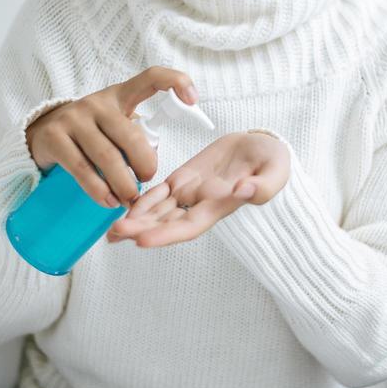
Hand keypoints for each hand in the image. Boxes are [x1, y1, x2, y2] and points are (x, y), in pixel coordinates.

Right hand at [24, 66, 199, 208]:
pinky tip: (108, 200)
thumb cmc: (91, 133)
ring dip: (123, 184)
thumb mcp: (114, 125)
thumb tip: (151, 164)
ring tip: (129, 198)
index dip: (175, 82)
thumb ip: (135, 137)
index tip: (194, 100)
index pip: (151, 78)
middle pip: (131, 135)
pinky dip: (98, 189)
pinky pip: (81, 168)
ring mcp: (73, 118)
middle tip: (147, 180)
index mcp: (120, 95)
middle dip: (145, 164)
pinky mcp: (54, 138)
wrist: (41, 134)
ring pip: (107, 156)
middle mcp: (97, 103)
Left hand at [106, 131, 290, 248]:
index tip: (141, 240)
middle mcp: (201, 205)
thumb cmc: (272, 161)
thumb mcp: (275, 171)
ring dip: (136, 220)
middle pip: (166, 223)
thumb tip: (243, 192)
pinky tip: (123, 205)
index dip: (165, 235)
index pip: (189, 226)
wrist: (262, 147)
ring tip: (111, 229)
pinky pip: (159, 193)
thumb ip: (263, 185)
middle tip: (114, 233)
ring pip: (158, 210)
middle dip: (141, 230)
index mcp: (220, 206)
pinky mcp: (184, 178)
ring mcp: (191, 192)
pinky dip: (142, 200)